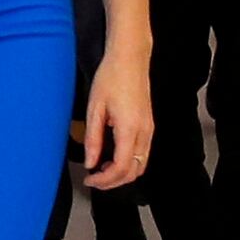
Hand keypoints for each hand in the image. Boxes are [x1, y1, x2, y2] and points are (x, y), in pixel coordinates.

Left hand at [78, 40, 153, 191]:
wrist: (130, 58)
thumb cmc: (111, 77)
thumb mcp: (94, 108)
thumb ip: (93, 139)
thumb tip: (90, 162)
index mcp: (130, 128)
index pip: (121, 167)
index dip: (105, 180)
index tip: (89, 179)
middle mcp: (144, 132)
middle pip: (134, 171)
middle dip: (114, 182)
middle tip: (94, 180)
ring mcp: (149, 129)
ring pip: (141, 165)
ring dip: (122, 174)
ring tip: (102, 171)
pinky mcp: (149, 125)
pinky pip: (143, 153)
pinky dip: (129, 163)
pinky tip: (113, 158)